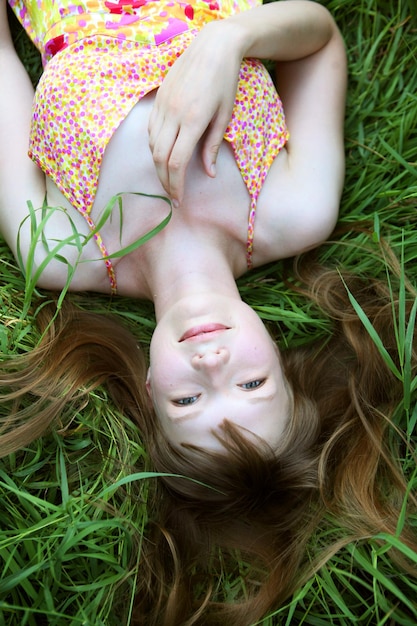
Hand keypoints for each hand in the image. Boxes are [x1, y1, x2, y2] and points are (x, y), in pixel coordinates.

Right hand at [148, 21, 242, 204]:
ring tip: (169, 178)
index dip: (176, 185)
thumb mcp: (224, 115)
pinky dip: (155, 147)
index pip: (177, 163)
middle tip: (173, 196)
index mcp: (193, 121)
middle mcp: (173, 114)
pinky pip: (151, 131)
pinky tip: (164, 155)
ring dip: (159, 166)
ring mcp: (163, 105)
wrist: (213, 46)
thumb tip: (209, 174)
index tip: (180, 200)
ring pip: (152, 146)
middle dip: (165, 182)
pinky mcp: (158, 99)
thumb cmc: (226, 81)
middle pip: (160, 159)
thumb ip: (213, 146)